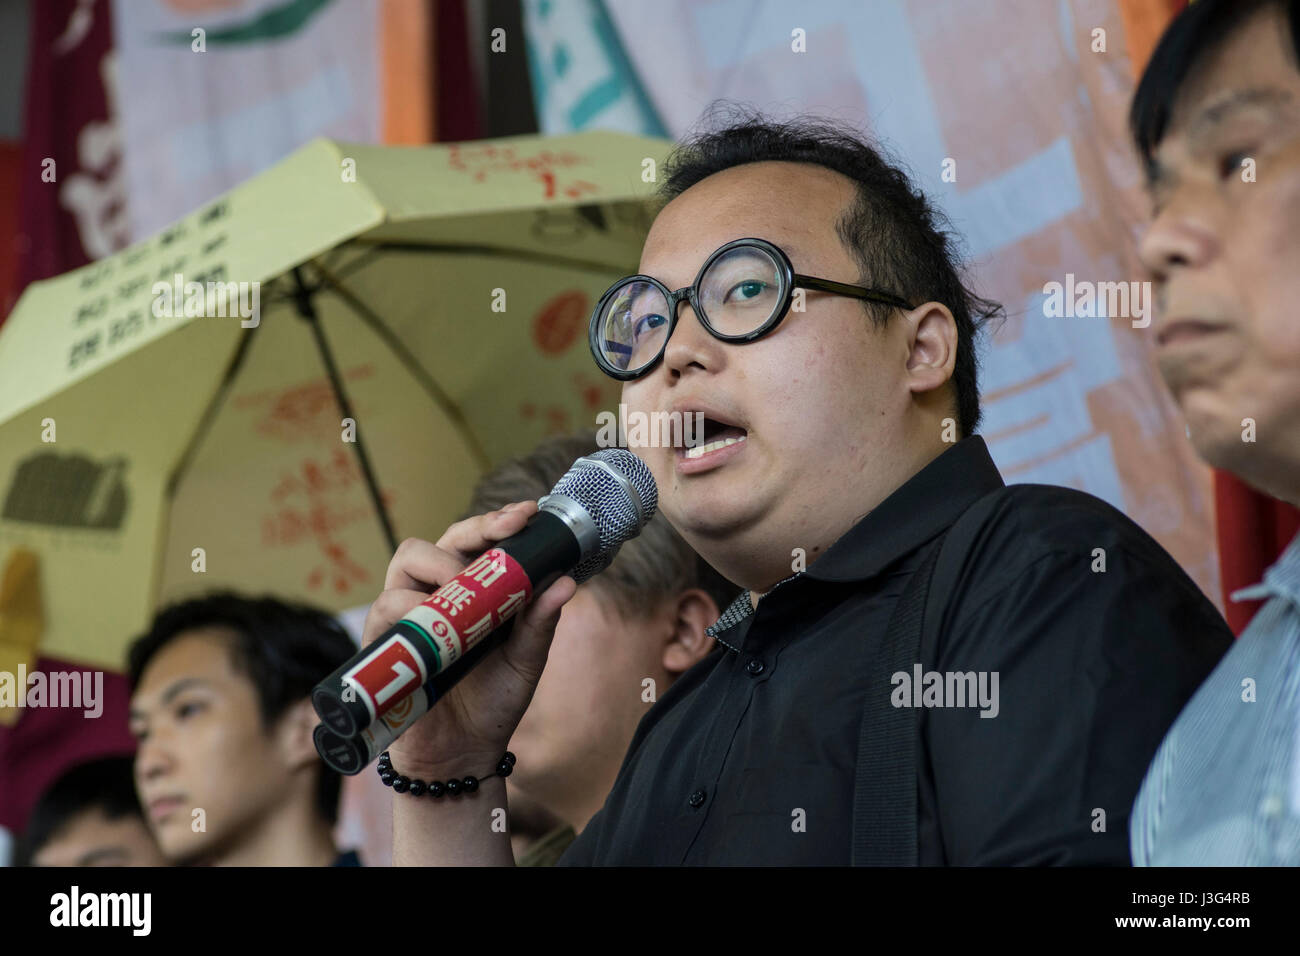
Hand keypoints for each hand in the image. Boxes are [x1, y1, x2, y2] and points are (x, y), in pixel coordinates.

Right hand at [362, 501, 576, 776]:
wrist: (463, 756)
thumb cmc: (493, 703)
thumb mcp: (526, 659)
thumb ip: (540, 621)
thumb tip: (565, 581)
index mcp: (469, 591)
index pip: (475, 542)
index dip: (496, 521)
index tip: (526, 513)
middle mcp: (434, 595)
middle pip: (438, 540)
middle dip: (471, 531)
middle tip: (500, 537)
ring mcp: (405, 615)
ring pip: (406, 562)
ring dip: (439, 566)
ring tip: (464, 586)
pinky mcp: (383, 640)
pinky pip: (386, 606)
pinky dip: (410, 605)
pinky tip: (432, 616)